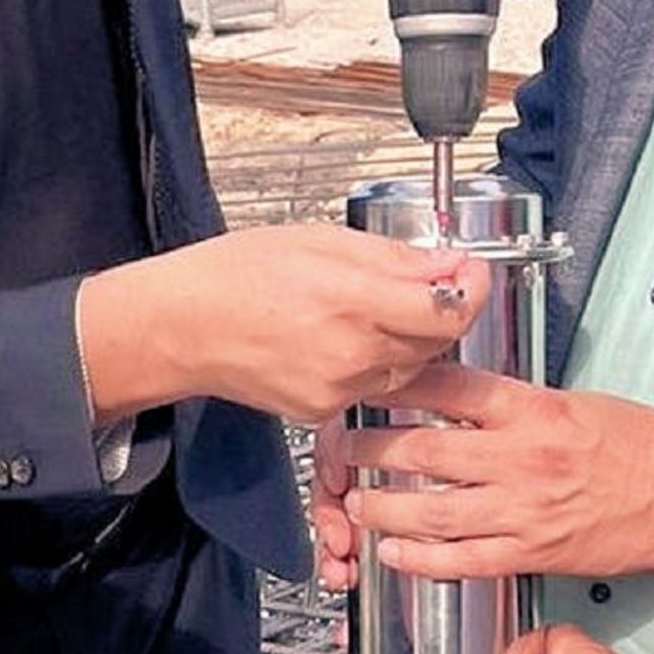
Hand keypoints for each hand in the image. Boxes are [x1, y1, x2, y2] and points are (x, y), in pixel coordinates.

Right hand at [77, 226, 489, 424]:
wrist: (182, 327)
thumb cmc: (237, 275)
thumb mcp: (320, 240)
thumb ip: (393, 257)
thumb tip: (447, 264)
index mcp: (351, 301)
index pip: (446, 310)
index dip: (471, 288)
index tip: (470, 270)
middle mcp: (350, 354)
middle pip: (435, 341)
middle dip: (440, 309)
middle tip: (426, 278)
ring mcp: (338, 389)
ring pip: (409, 366)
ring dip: (410, 336)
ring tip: (372, 304)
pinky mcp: (325, 412)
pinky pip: (376, 385)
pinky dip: (376, 360)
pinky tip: (344, 335)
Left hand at [313, 368, 653, 589]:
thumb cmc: (643, 446)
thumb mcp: (577, 401)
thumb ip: (517, 405)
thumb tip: (465, 402)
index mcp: (533, 411)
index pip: (448, 390)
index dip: (398, 387)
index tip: (371, 385)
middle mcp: (521, 459)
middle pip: (423, 452)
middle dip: (372, 450)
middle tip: (345, 447)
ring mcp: (523, 511)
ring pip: (431, 512)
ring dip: (383, 509)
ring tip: (357, 503)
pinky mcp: (531, 554)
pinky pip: (462, 561)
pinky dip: (420, 560)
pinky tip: (396, 554)